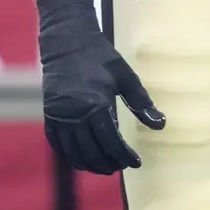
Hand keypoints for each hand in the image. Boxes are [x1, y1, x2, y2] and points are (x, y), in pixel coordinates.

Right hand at [38, 0, 164, 175]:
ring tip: (104, 167)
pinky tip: (81, 159)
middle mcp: (75, 116)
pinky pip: (58, 144)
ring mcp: (59, 117)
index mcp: (96, 106)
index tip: (136, 162)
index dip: (124, 156)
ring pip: (74, 152)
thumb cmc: (98, 57)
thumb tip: (160, 124)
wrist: (66, 42)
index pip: (112, 143)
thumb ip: (141, 102)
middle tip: (121, 166)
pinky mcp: (49, 115)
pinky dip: (70, 155)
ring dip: (90, 164)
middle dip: (109, 163)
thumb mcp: (125, 77)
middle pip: (93, 152)